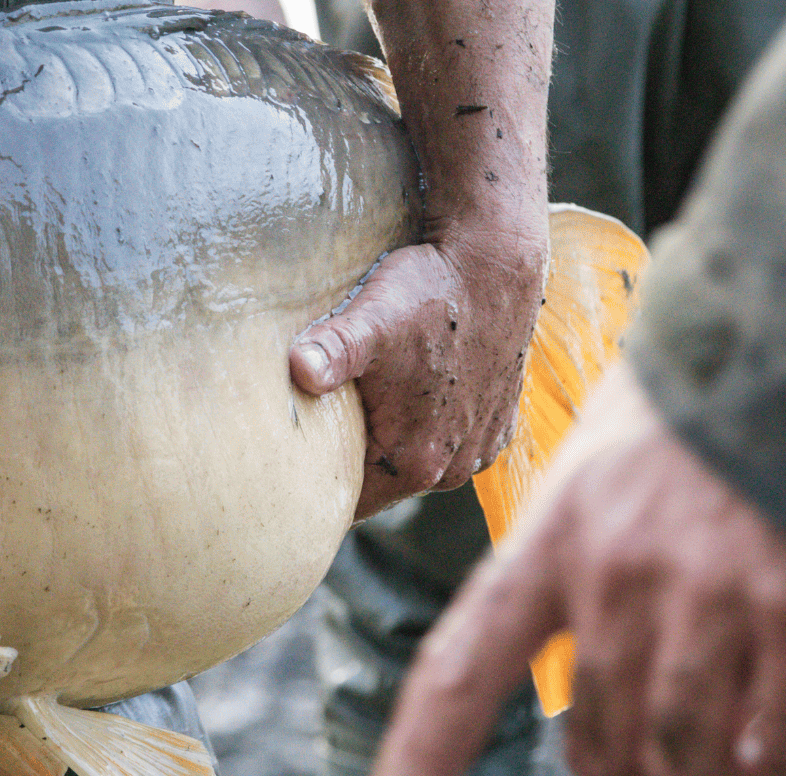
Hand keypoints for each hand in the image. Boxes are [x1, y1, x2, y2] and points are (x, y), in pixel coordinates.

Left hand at [291, 223, 545, 518]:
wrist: (497, 262)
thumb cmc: (430, 291)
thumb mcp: (371, 322)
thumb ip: (329, 352)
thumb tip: (297, 370)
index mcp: (415, 462)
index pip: (347, 502)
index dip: (315, 483)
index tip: (288, 462)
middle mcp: (453, 468)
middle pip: (378, 484)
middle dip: (348, 461)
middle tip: (314, 427)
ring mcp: (479, 448)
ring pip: (412, 463)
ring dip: (389, 442)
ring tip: (363, 403)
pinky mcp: (497, 425)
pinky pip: (446, 442)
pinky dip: (425, 426)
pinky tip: (408, 393)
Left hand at [353, 363, 785, 775]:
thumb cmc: (701, 416)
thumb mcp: (602, 476)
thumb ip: (583, 572)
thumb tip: (601, 691)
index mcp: (547, 542)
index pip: (457, 673)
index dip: (413, 768)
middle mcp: (607, 574)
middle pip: (595, 747)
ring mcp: (698, 592)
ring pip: (681, 758)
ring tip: (783, 755)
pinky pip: (777, 743)